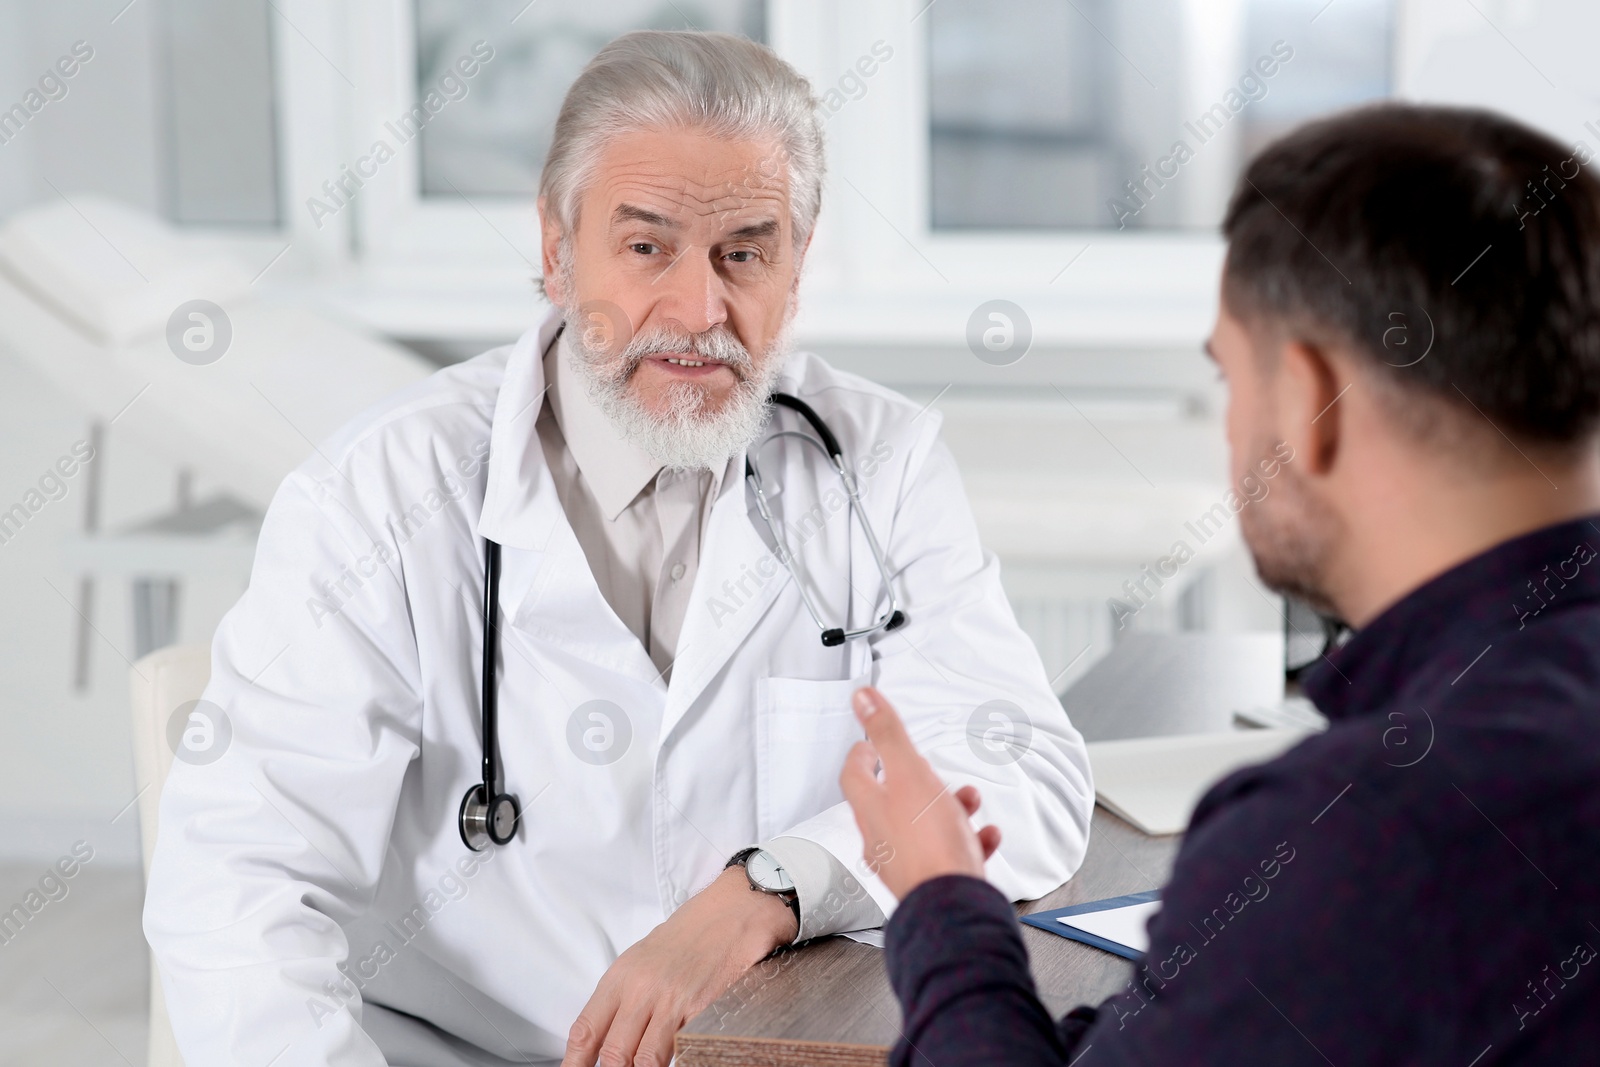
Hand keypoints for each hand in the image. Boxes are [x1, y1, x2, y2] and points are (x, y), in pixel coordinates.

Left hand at [560, 864, 796, 1066]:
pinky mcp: (702, 1009)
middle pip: (613, 1052)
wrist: (732, 912)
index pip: (586, 1030)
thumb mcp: (641, 960)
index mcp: (621, 977)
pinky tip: (674, 1059)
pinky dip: (676, 1060)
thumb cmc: (688, 936)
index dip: (575, 1062)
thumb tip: (606, 1038)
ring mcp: (672, 1000)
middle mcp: (642, 989)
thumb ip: (623, 999)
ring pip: (645, 1059)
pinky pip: (681, 1049)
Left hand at [839, 686, 1000, 899]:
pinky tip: (986, 836)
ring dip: (947, 808)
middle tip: (924, 770)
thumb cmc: (930, 845)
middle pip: (890, 801)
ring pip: (923, 827)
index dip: (862, 754)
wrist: (953, 904)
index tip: (868, 743)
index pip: (854, 774)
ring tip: (968, 802)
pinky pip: (950, 854)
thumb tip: (863, 698)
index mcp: (871, 809)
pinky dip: (968, 841)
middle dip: (914, 780)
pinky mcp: (933, 881)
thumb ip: (888, 734)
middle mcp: (882, 838)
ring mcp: (907, 862)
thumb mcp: (910, 774)